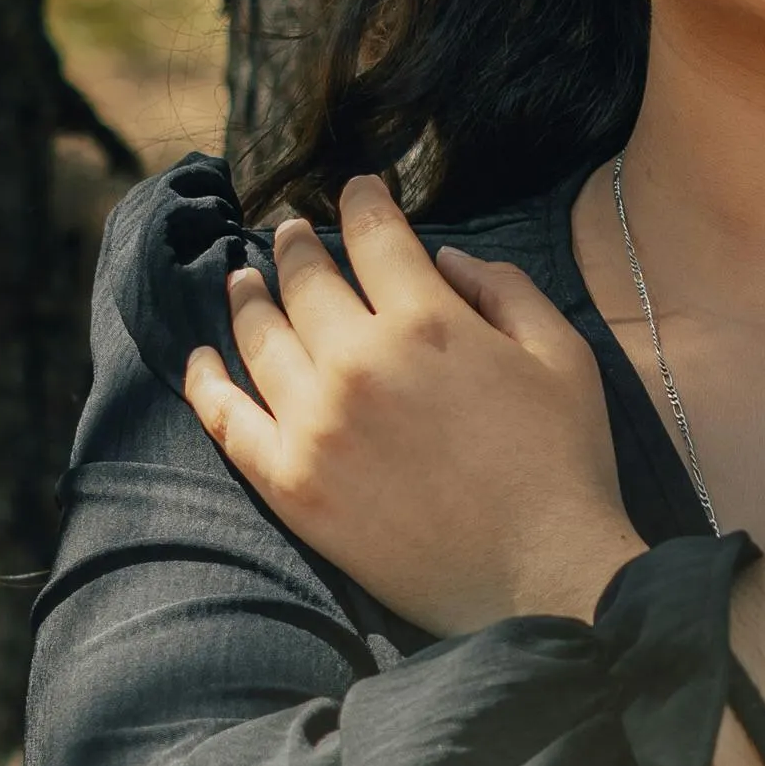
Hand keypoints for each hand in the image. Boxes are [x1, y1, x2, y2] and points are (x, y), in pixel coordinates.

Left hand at [181, 175, 640, 634]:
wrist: (538, 575)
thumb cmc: (561, 462)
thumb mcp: (561, 353)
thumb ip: (504, 287)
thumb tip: (444, 260)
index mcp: (428, 320)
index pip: (374, 235)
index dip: (362, 201)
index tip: (355, 190)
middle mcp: (359, 361)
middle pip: (306, 278)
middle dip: (297, 244)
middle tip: (290, 232)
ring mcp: (315, 423)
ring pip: (261, 336)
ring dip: (249, 296)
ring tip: (243, 279)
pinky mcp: (290, 484)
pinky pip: (226, 419)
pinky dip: (206, 380)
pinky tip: (203, 358)